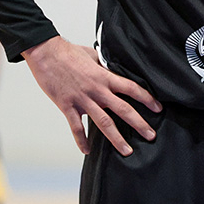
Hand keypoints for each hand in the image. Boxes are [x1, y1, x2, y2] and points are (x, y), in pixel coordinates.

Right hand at [23, 36, 161, 156]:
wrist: (46, 53)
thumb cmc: (68, 52)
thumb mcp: (92, 55)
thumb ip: (102, 66)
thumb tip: (110, 69)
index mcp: (104, 76)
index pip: (131, 88)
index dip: (146, 98)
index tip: (157, 108)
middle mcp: (97, 90)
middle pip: (123, 109)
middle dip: (139, 123)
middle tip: (151, 135)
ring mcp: (82, 99)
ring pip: (104, 123)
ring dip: (117, 138)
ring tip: (127, 151)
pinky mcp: (67, 106)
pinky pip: (76, 127)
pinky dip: (82, 140)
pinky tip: (87, 150)